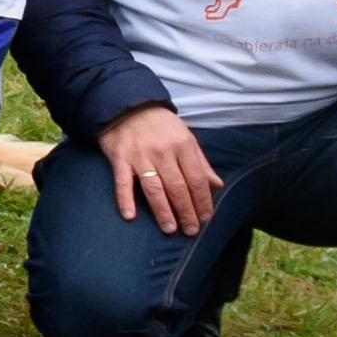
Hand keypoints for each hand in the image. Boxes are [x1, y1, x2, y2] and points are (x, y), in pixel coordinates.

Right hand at [95, 103, 217, 231]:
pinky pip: (123, 182)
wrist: (128, 105)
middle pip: (178, 187)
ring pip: (154, 188)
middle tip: (191, 230)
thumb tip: (217, 185)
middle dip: (186, 211)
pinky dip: (125, 200)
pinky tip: (130, 216)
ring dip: (163, 211)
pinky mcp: (120, 158)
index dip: (203, 200)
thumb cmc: (161, 124)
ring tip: (170, 229)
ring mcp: (140, 156)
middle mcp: (163, 151)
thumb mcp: (186, 136)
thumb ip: (201, 162)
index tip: (206, 218)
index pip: (196, 178)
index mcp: (183, 145)